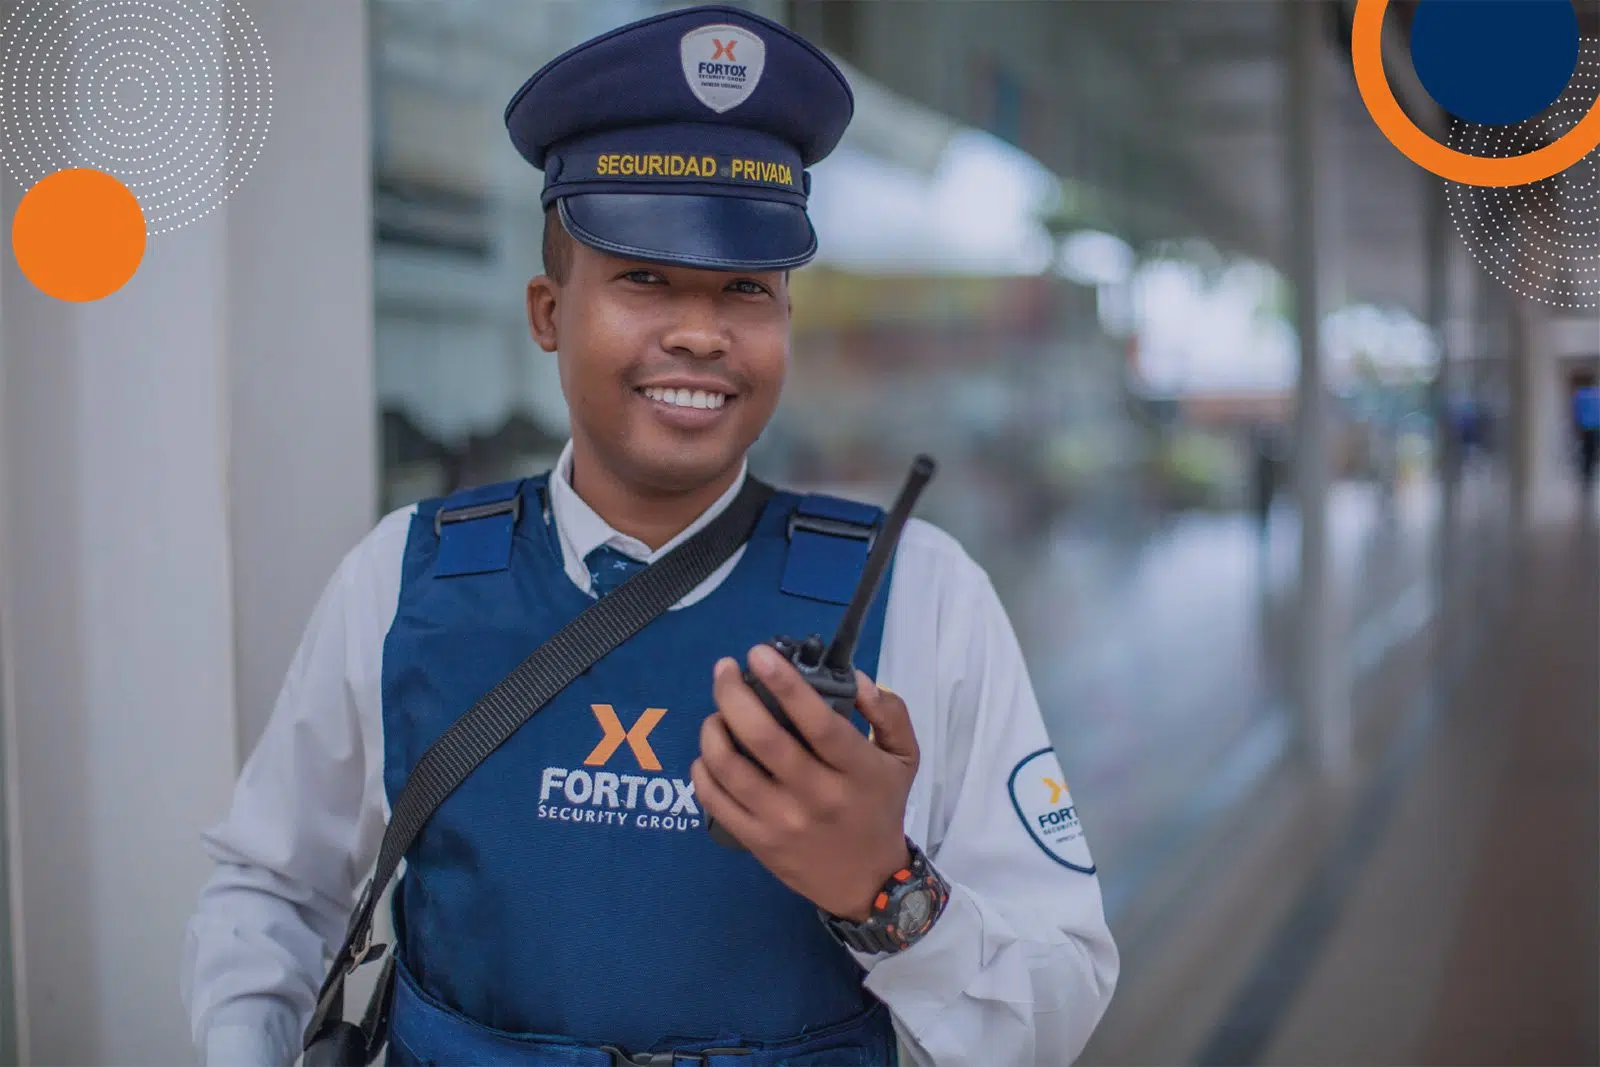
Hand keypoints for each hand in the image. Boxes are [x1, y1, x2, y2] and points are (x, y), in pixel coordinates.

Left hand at [692, 644, 919, 920]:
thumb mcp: (904, 758)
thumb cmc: (881, 809)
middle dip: (733, 694)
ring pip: (730, 767)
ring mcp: (782, 821)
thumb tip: (856, 679)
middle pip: (763, 738)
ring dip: (713, 729)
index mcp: (856, 770)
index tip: (759, 654)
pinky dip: (702, 769)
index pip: (817, 720)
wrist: (870, 884)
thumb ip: (888, 712)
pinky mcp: (758, 841)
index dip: (785, 684)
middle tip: (723, 669)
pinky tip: (709, 753)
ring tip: (716, 713)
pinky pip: (716, 801)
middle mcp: (817, 795)